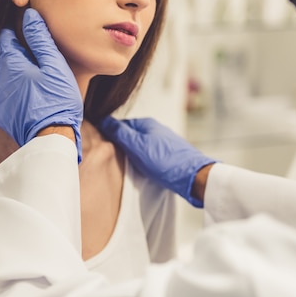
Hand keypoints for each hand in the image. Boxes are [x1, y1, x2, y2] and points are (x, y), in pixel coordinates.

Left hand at [0, 9, 82, 160]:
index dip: (14, 33)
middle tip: (23, 52)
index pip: (4, 38)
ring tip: (18, 72)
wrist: (50, 135)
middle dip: (7, 50)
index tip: (23, 33)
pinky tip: (9, 91)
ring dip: (1, 70)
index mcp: (12, 62)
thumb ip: (41, 40)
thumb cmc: (58, 100)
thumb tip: (30, 16)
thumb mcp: (55, 65)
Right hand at [100, 116, 214, 206]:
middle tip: (114, 158)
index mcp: (147, 123)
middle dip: (122, 145)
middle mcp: (156, 130)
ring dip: (133, 154)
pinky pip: (150, 154)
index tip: (102, 145)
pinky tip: (143, 169)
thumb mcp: (137, 146)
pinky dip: (143, 160)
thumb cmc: (165, 162)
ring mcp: (164, 142)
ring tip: (128, 165)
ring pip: (141, 146)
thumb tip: (103, 120)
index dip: (110, 134)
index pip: (121, 125)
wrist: (193, 176)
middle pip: (131, 135)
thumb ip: (120, 133)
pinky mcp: (169, 154)